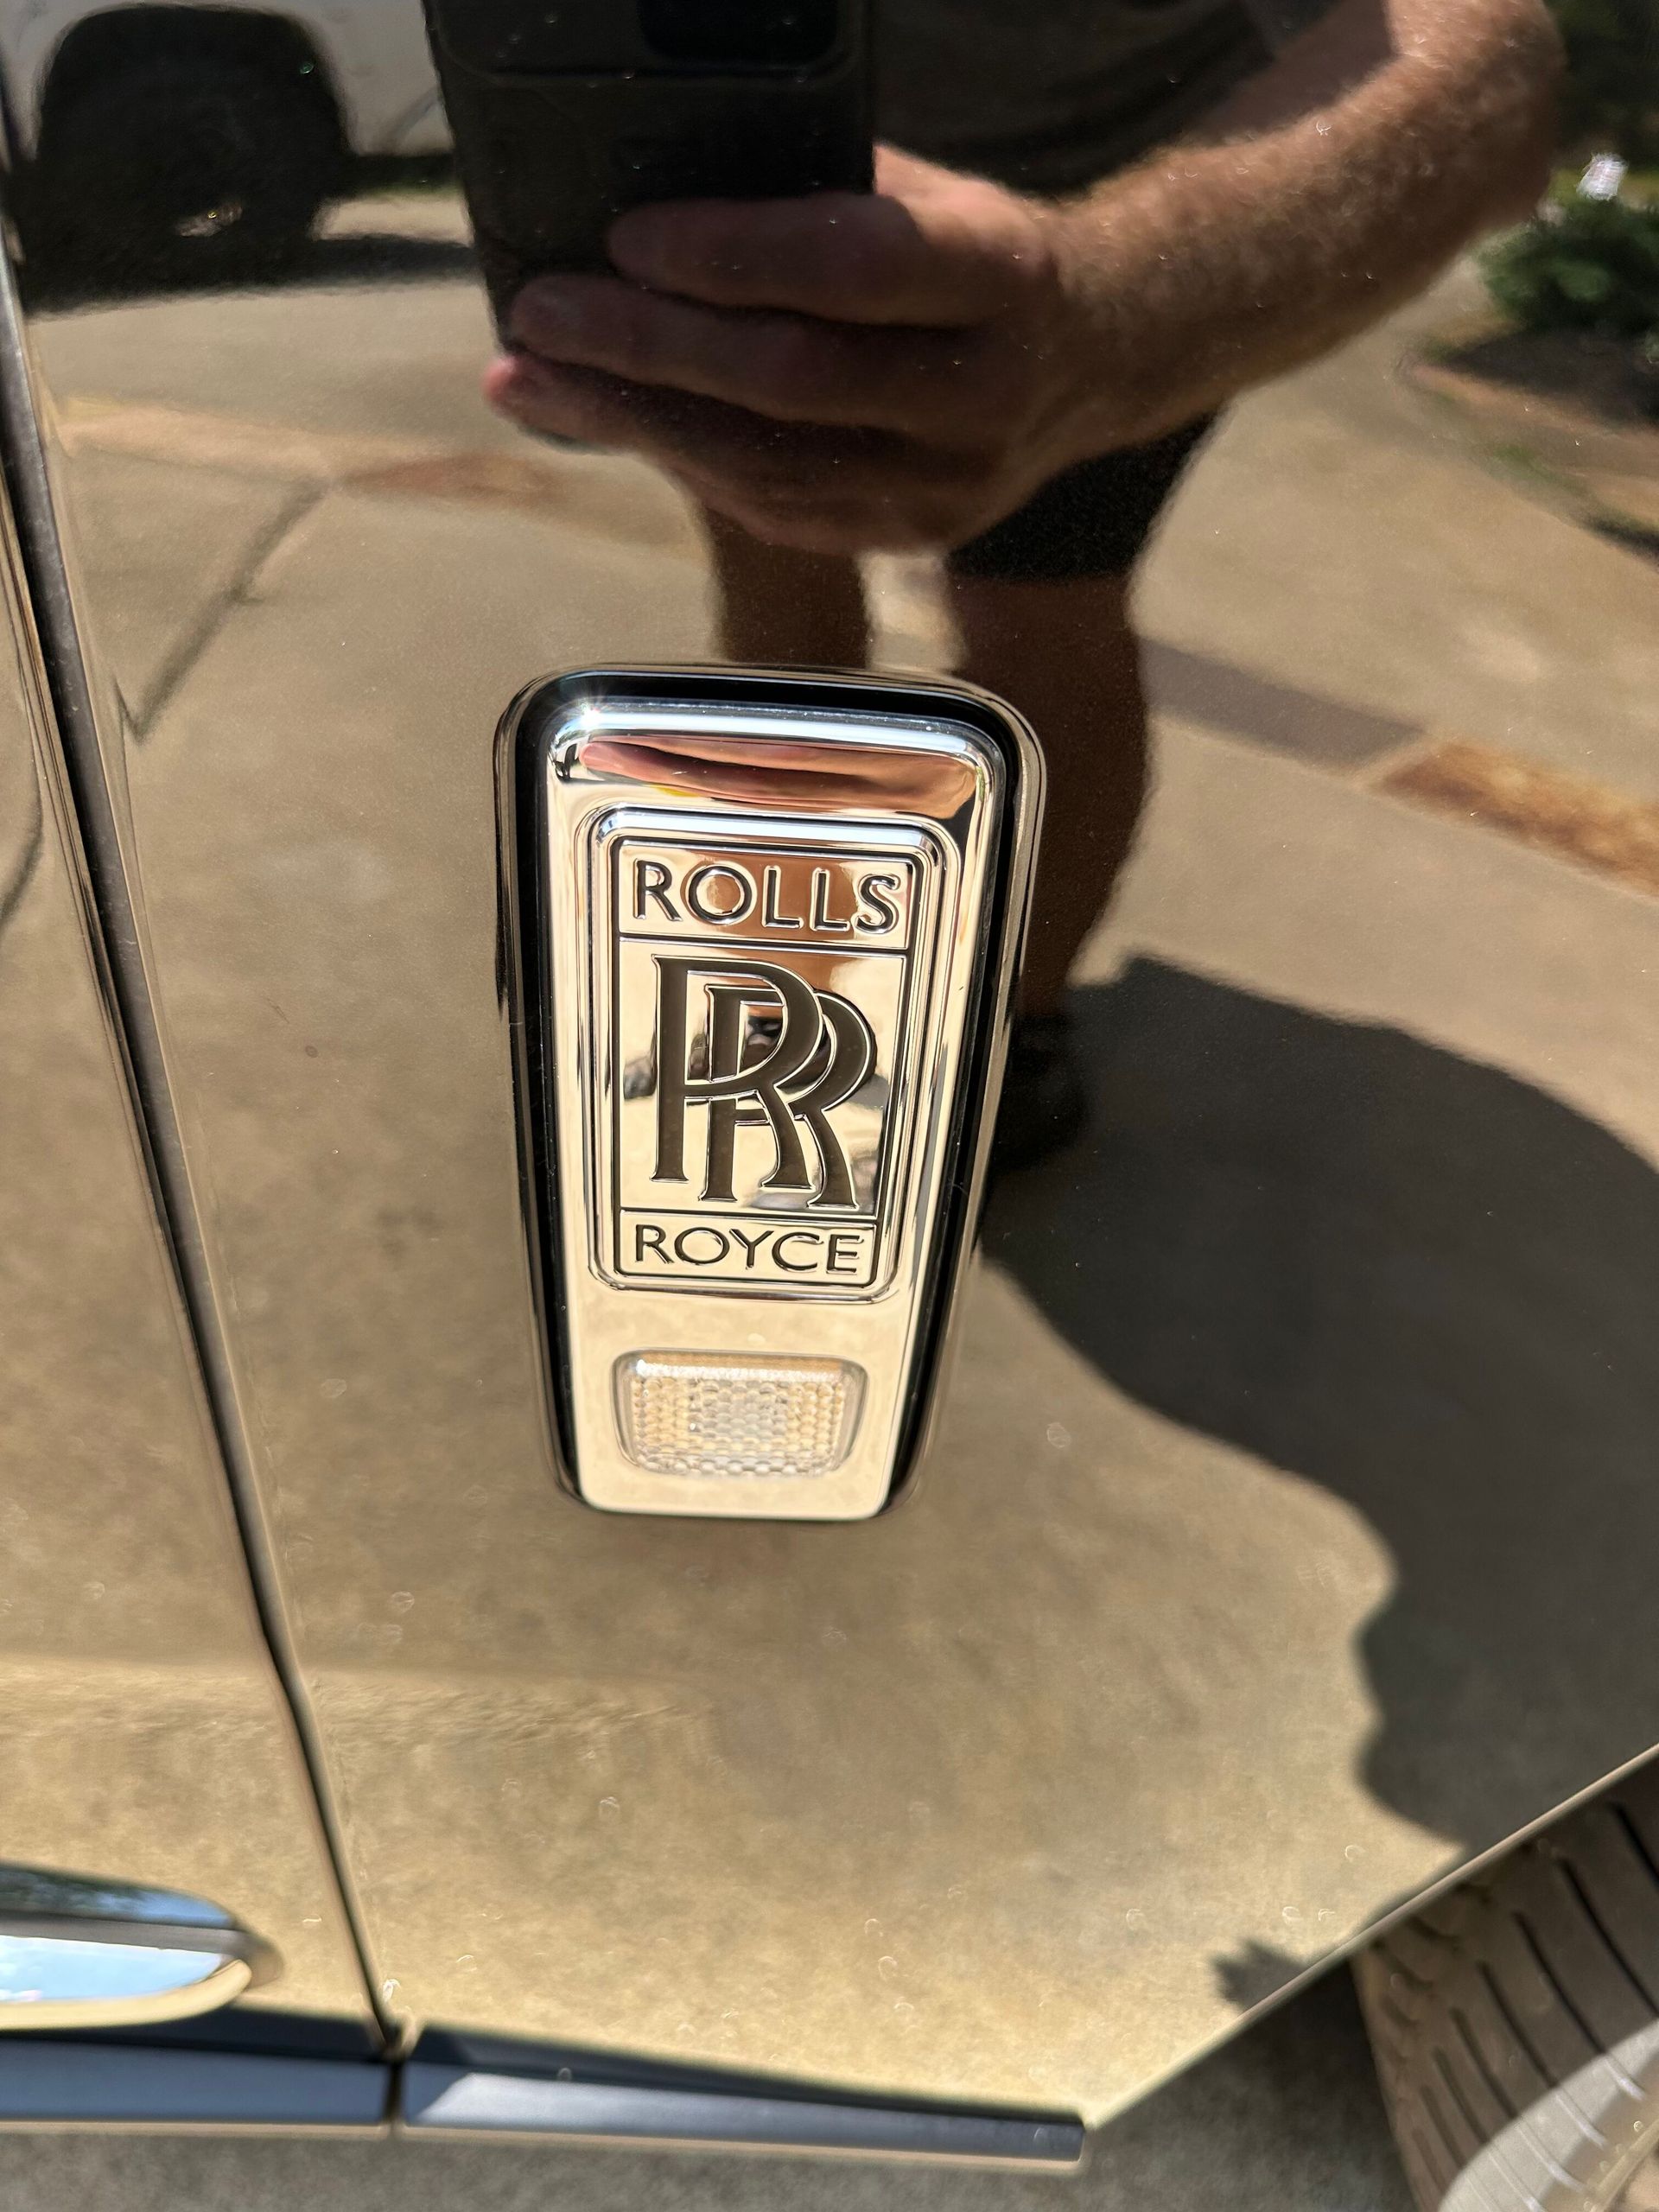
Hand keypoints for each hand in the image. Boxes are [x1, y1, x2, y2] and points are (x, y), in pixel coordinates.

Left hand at [484, 150, 1104, 554]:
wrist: (1090, 360)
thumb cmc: (974, 257)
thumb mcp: (926, 196)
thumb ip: (813, 204)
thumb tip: (648, 212)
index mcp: (1003, 276)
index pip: (851, 267)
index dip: (731, 256)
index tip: (626, 237)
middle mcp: (984, 395)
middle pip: (790, 382)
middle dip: (646, 346)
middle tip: (541, 312)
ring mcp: (950, 486)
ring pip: (767, 465)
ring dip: (635, 420)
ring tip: (534, 377)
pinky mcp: (911, 537)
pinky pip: (774, 509)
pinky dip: (682, 461)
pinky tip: (613, 420)